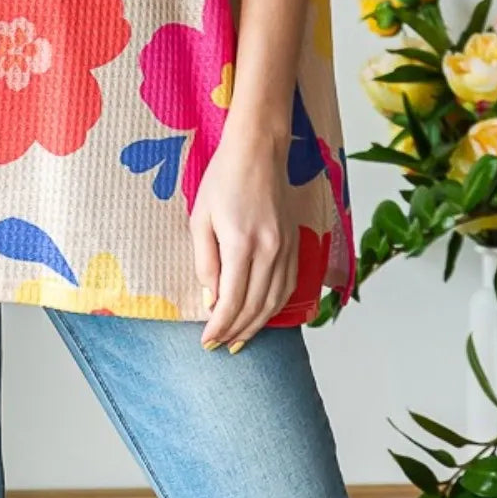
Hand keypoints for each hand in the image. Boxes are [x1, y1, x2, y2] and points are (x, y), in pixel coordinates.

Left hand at [189, 121, 298, 351]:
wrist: (259, 150)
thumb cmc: (223, 178)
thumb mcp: (200, 217)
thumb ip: (205, 261)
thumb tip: (211, 300)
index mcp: (242, 243)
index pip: (232, 301)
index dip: (219, 327)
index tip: (207, 342)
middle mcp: (270, 250)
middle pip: (256, 307)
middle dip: (237, 332)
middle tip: (220, 347)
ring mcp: (287, 248)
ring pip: (276, 301)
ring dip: (257, 326)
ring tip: (240, 341)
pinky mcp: (296, 243)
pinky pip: (289, 286)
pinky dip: (275, 307)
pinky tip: (263, 316)